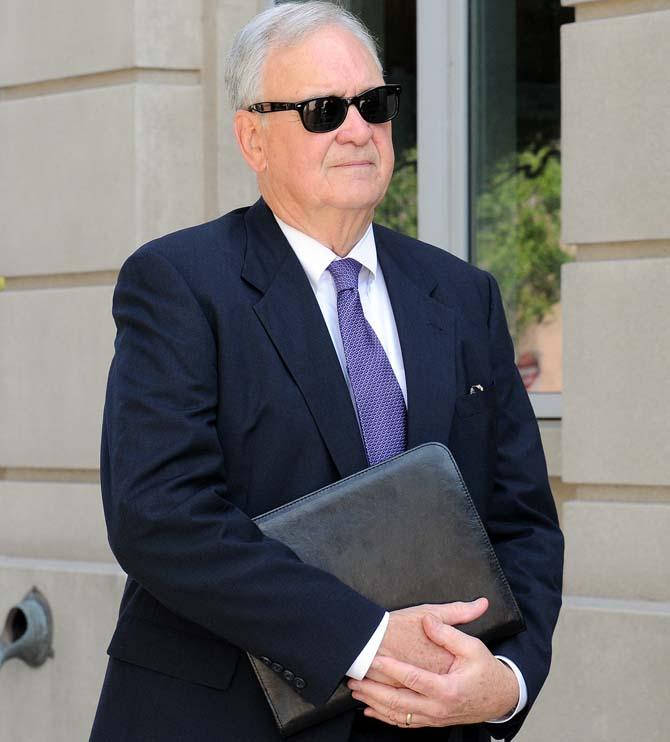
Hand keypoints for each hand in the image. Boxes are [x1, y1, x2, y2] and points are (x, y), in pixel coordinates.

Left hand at [348, 613, 518, 727]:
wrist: (500, 697)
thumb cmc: (485, 670)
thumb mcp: (472, 646)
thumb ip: (448, 632)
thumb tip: (427, 621)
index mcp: (447, 689)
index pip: (413, 679)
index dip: (391, 668)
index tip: (374, 658)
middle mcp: (439, 708)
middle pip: (398, 703)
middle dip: (373, 691)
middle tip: (354, 679)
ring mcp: (435, 718)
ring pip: (398, 716)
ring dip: (375, 704)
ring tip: (356, 692)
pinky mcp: (433, 721)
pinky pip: (405, 723)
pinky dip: (386, 717)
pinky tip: (371, 710)